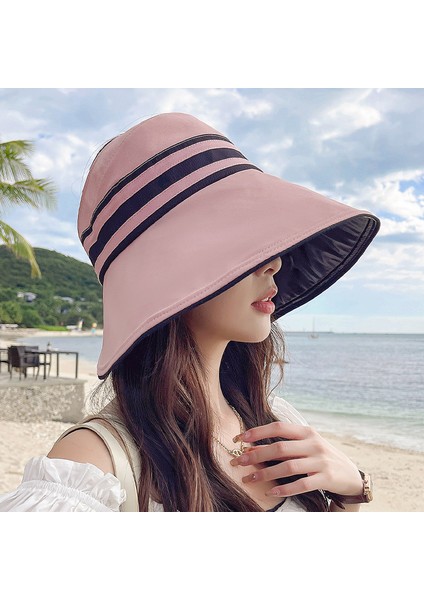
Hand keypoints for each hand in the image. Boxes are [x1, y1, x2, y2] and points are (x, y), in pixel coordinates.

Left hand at [230, 421, 363, 498]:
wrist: (351, 474)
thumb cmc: (320, 457)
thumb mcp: (306, 446)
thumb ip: (283, 446)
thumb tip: (250, 449)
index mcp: (307, 432)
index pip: (279, 427)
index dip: (258, 432)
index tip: (240, 438)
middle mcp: (314, 444)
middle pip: (280, 448)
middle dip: (257, 455)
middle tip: (239, 462)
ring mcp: (321, 461)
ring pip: (288, 467)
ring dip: (266, 474)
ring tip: (250, 479)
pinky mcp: (326, 479)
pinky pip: (301, 484)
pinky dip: (284, 489)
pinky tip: (271, 492)